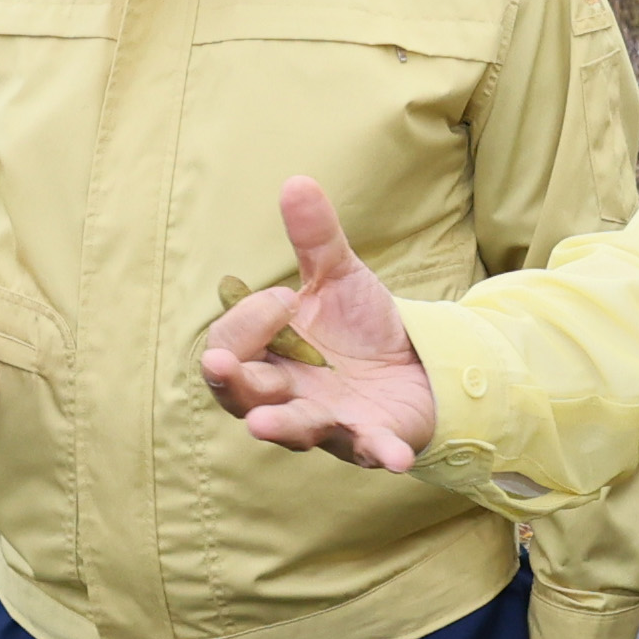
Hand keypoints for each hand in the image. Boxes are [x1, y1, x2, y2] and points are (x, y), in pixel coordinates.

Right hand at [199, 180, 442, 471]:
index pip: (231, 347)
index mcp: (267, 357)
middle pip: (243, 395)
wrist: (418, 366)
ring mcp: (328, 422)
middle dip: (232, 380)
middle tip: (220, 364)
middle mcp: (287, 395)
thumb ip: (316, 239)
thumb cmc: (361, 329)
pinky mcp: (373, 439)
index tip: (287, 298)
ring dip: (280, 425)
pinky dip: (382, 452)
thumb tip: (296, 181)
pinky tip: (396, 457)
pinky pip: (372, 450)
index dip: (249, 321)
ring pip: (294, 429)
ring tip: (262, 425)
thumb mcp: (339, 277)